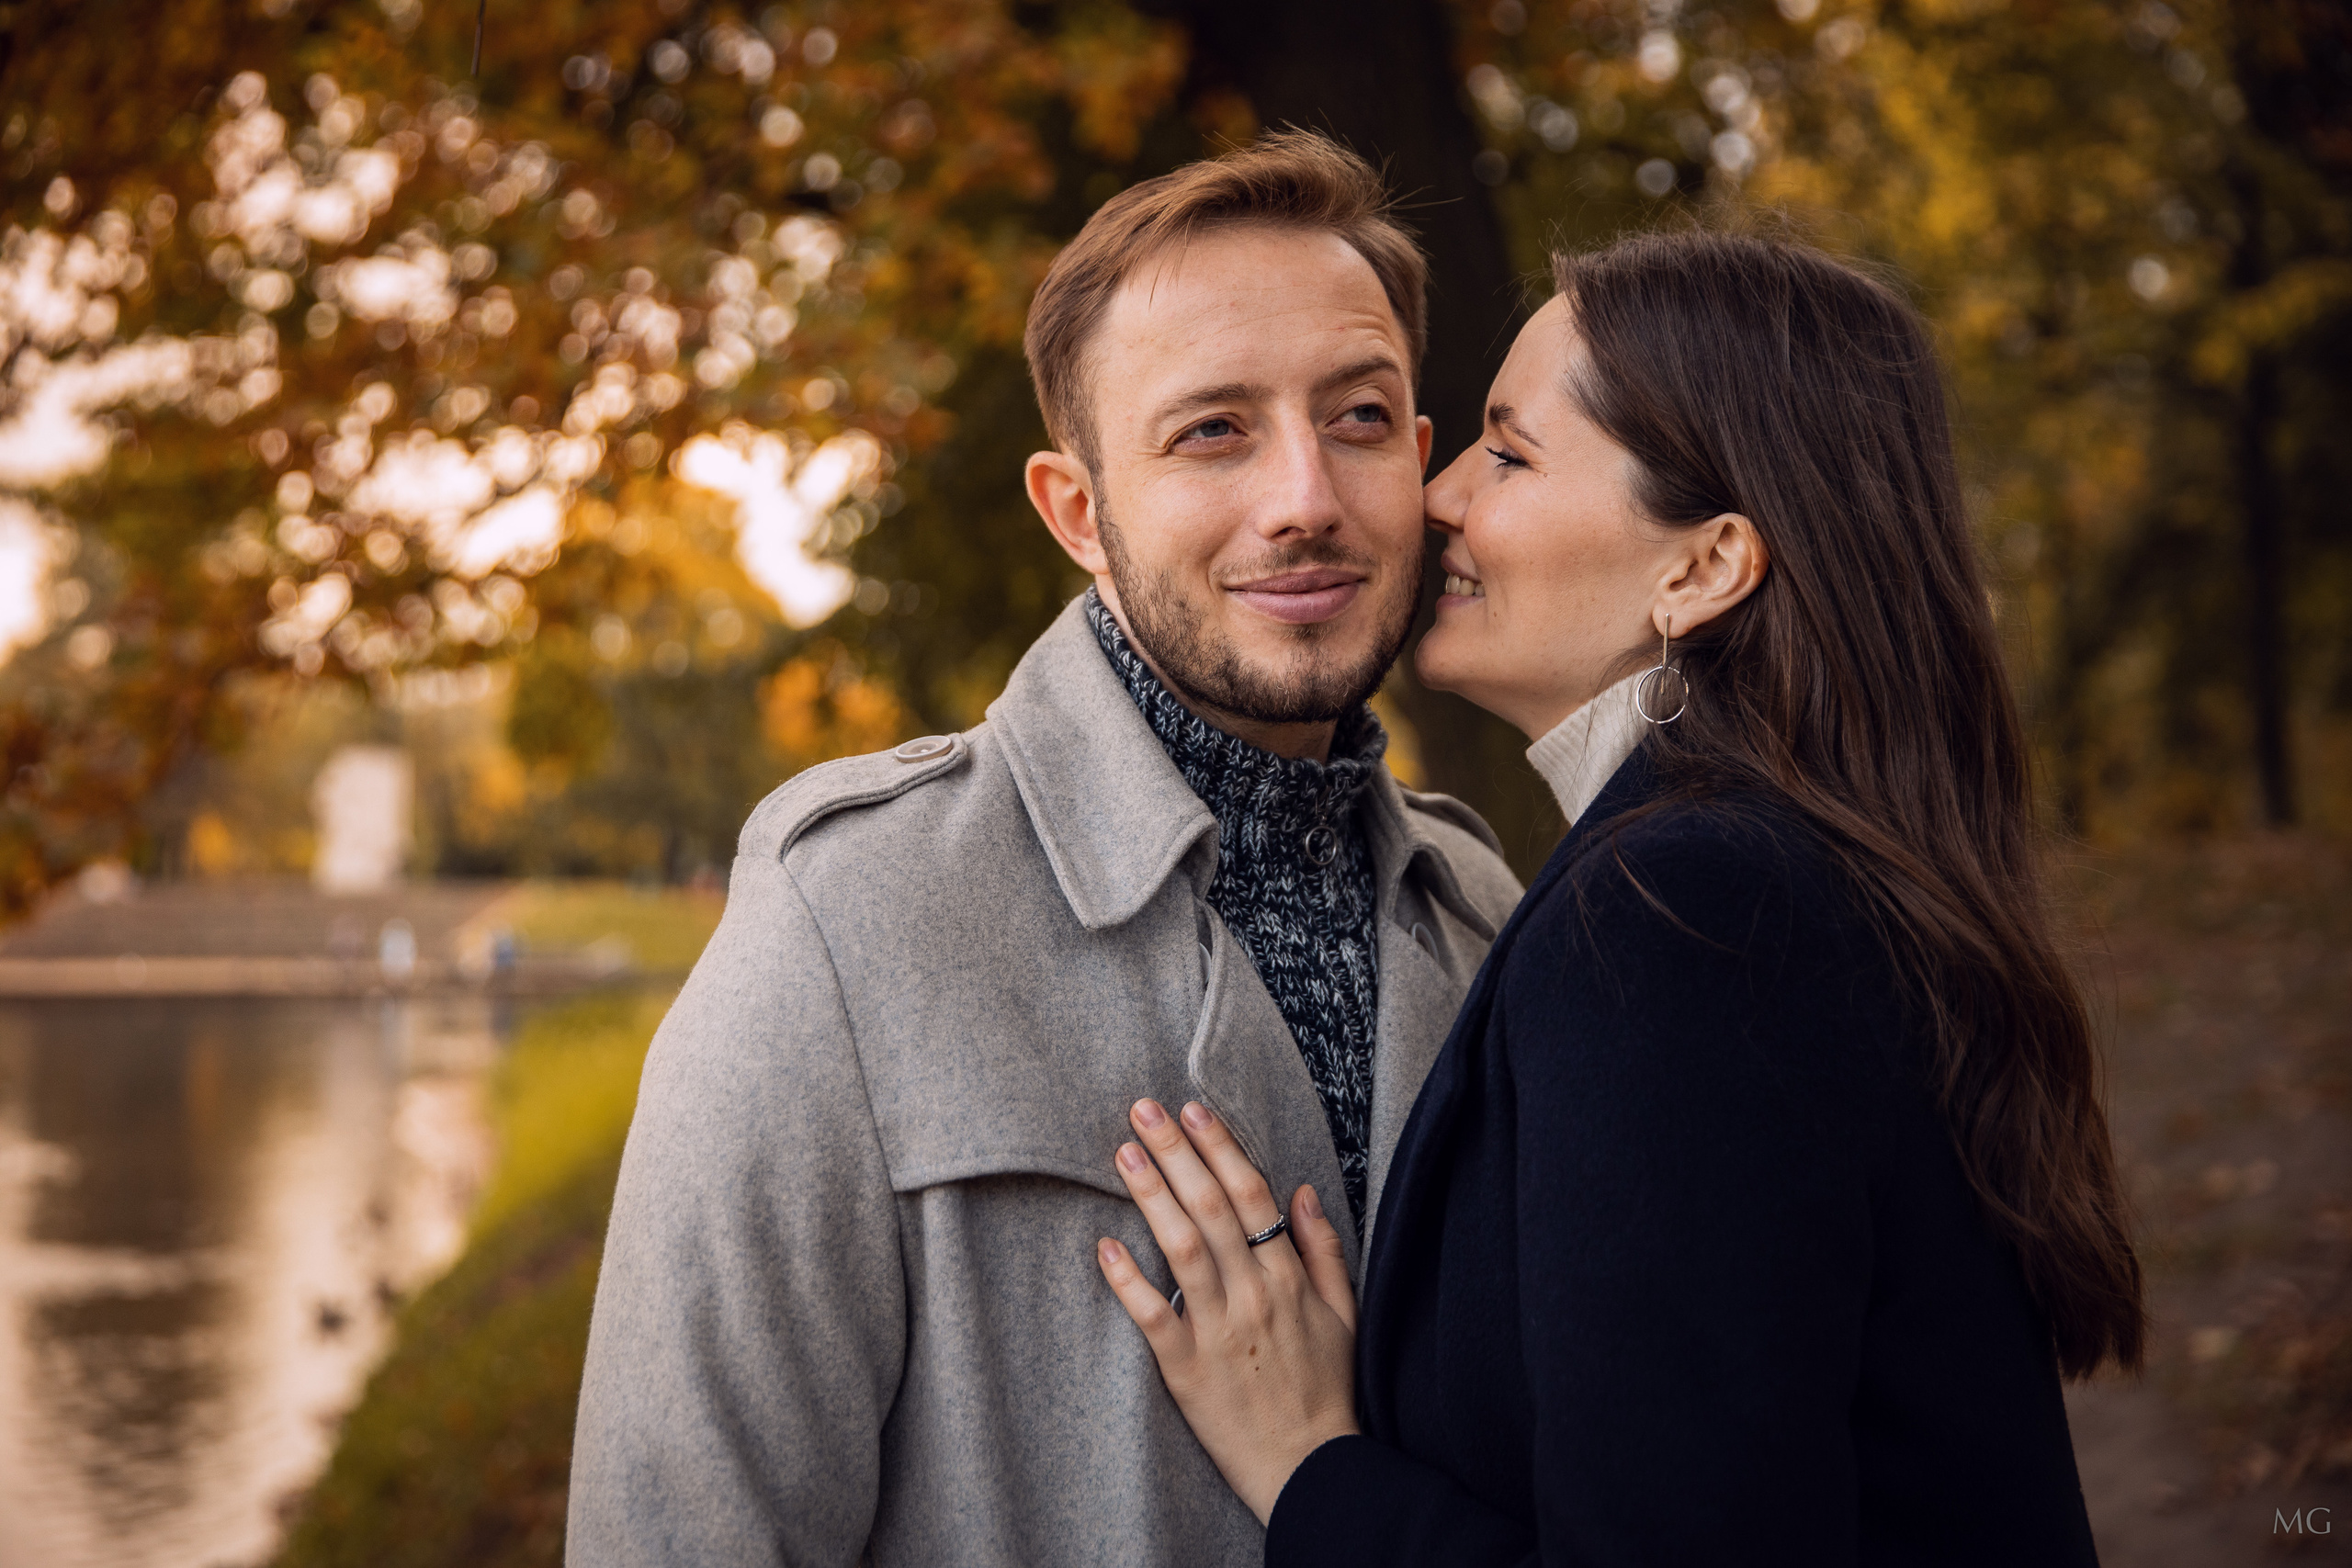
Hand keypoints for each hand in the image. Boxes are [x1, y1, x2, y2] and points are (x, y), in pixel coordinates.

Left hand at [1096, 1098, 1360, 1524]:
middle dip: (1176, 1152)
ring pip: (1182, 1249)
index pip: (1251, 1196)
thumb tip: (1301, 1191)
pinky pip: (1153, 1319)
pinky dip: (1128, 1281)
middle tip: (1141, 1109)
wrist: (1313, 1471)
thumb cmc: (1327, 1390)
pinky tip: (1104, 1247)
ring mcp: (1219, 1332)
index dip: (1220, 1148)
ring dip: (1151, 1196)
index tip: (1192, 1110)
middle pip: (1211, 1208)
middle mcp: (1254, 1295)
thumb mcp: (1345, 1314)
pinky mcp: (1187, 1372)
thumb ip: (1323, 1249)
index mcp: (1289, 1279)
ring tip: (1123, 1154)